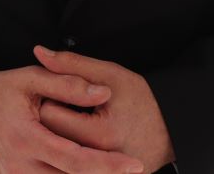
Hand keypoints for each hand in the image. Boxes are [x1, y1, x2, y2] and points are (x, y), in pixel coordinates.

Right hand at [0, 64, 144, 173]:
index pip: (76, 160)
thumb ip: (66, 83)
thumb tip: (102, 93)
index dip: (108, 165)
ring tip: (115, 170)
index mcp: (26, 138)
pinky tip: (85, 172)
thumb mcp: (29, 79)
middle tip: (135, 169)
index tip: (135, 164)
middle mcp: (20, 166)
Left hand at [34, 46, 173, 172]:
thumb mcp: (111, 74)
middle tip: (68, 105)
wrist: (173, 131)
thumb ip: (71, 64)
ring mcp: (99, 173)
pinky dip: (71, 147)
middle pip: (50, 135)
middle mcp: (98, 160)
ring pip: (58, 151)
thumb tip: (39, 52)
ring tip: (76, 120)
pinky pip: (70, 163)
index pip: (49, 114)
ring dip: (60, 134)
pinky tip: (80, 136)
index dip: (50, 96)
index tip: (62, 91)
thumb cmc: (145, 103)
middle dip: (53, 116)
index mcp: (99, 134)